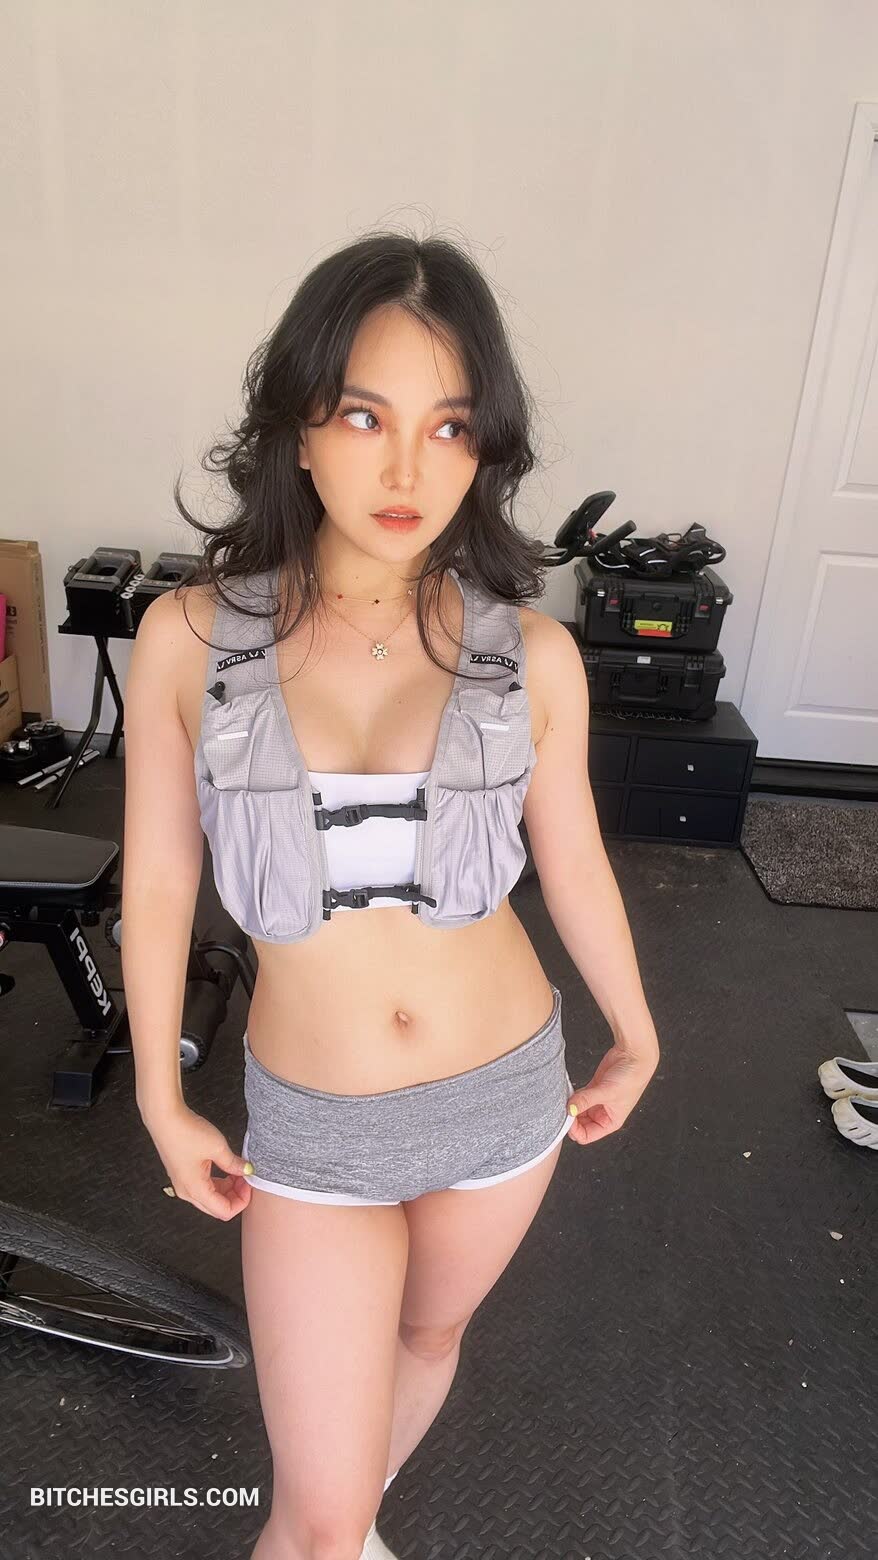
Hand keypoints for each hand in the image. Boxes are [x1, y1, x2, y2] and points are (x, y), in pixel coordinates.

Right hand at [142, 1101, 252, 1220]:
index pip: (224, 1211)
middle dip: (235, 1195)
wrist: (164, 1117)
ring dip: (227, 1188)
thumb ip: (234, 1163)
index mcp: (195, 1190)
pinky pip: (203, 1186)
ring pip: (210, 1196)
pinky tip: (225, 1167)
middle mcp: (186, 1191)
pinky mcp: (182, 1173)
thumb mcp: (218, 1147)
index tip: (249, 1185)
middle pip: (217, 1207)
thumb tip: (246, 1170)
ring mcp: (183, 1183)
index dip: (241, 1201)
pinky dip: (217, 1180)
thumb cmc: (185, 1132)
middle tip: (245, 1178)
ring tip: (237, 1170)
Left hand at [566, 1044, 658, 1143]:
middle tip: (562, 1108)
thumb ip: (586, 1100)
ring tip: (564, 1099)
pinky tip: (567, 1092)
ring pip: (577, 1110)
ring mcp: (597, 1101)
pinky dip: (571, 1095)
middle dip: (571, 1118)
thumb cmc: (631, 1078)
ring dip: (570, 1106)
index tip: (567, 1118)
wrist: (633, 1056)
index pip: (586, 1135)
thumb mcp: (607, 1092)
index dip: (575, 1130)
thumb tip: (569, 1109)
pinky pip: (578, 1097)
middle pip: (580, 1124)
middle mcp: (603, 1113)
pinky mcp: (592, 1088)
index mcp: (610, 1122)